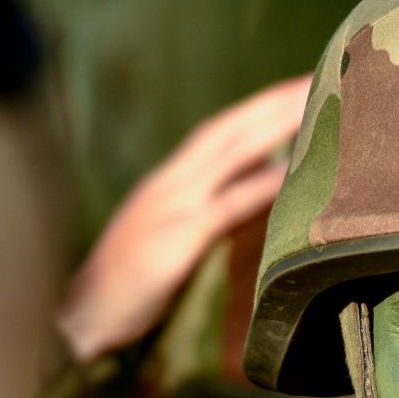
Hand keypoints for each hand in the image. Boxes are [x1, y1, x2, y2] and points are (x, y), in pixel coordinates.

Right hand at [57, 74, 312, 363]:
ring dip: (274, 126)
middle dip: (273, 101)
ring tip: (314, 105)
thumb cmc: (123, 293)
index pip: (217, 133)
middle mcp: (168, 185)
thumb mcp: (166, 243)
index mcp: (165, 185)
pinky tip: (292, 174)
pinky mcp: (175, 240)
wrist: (77, 322)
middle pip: (228, 130)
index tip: (298, 87)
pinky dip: (260, 187)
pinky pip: (226, 207)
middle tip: (321, 76)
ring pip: (229, 153)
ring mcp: (170, 208)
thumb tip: (254, 189)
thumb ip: (204, 214)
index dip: (257, 108)